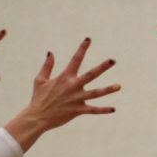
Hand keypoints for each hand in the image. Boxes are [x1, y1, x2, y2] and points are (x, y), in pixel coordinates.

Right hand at [4, 38, 119, 150]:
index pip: (75, 60)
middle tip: (113, 60)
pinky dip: (103, 110)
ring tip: (119, 86)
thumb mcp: (40, 80)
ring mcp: (76, 99)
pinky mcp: (77, 110)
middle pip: (91, 75)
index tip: (88, 39)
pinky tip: (113, 109)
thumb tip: (50, 52)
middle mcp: (72, 86)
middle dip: (102, 67)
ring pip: (95, 93)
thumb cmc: (39, 98)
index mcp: (64, 77)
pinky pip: (93, 110)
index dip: (82, 48)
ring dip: (108, 89)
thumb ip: (47, 66)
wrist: (37, 117)